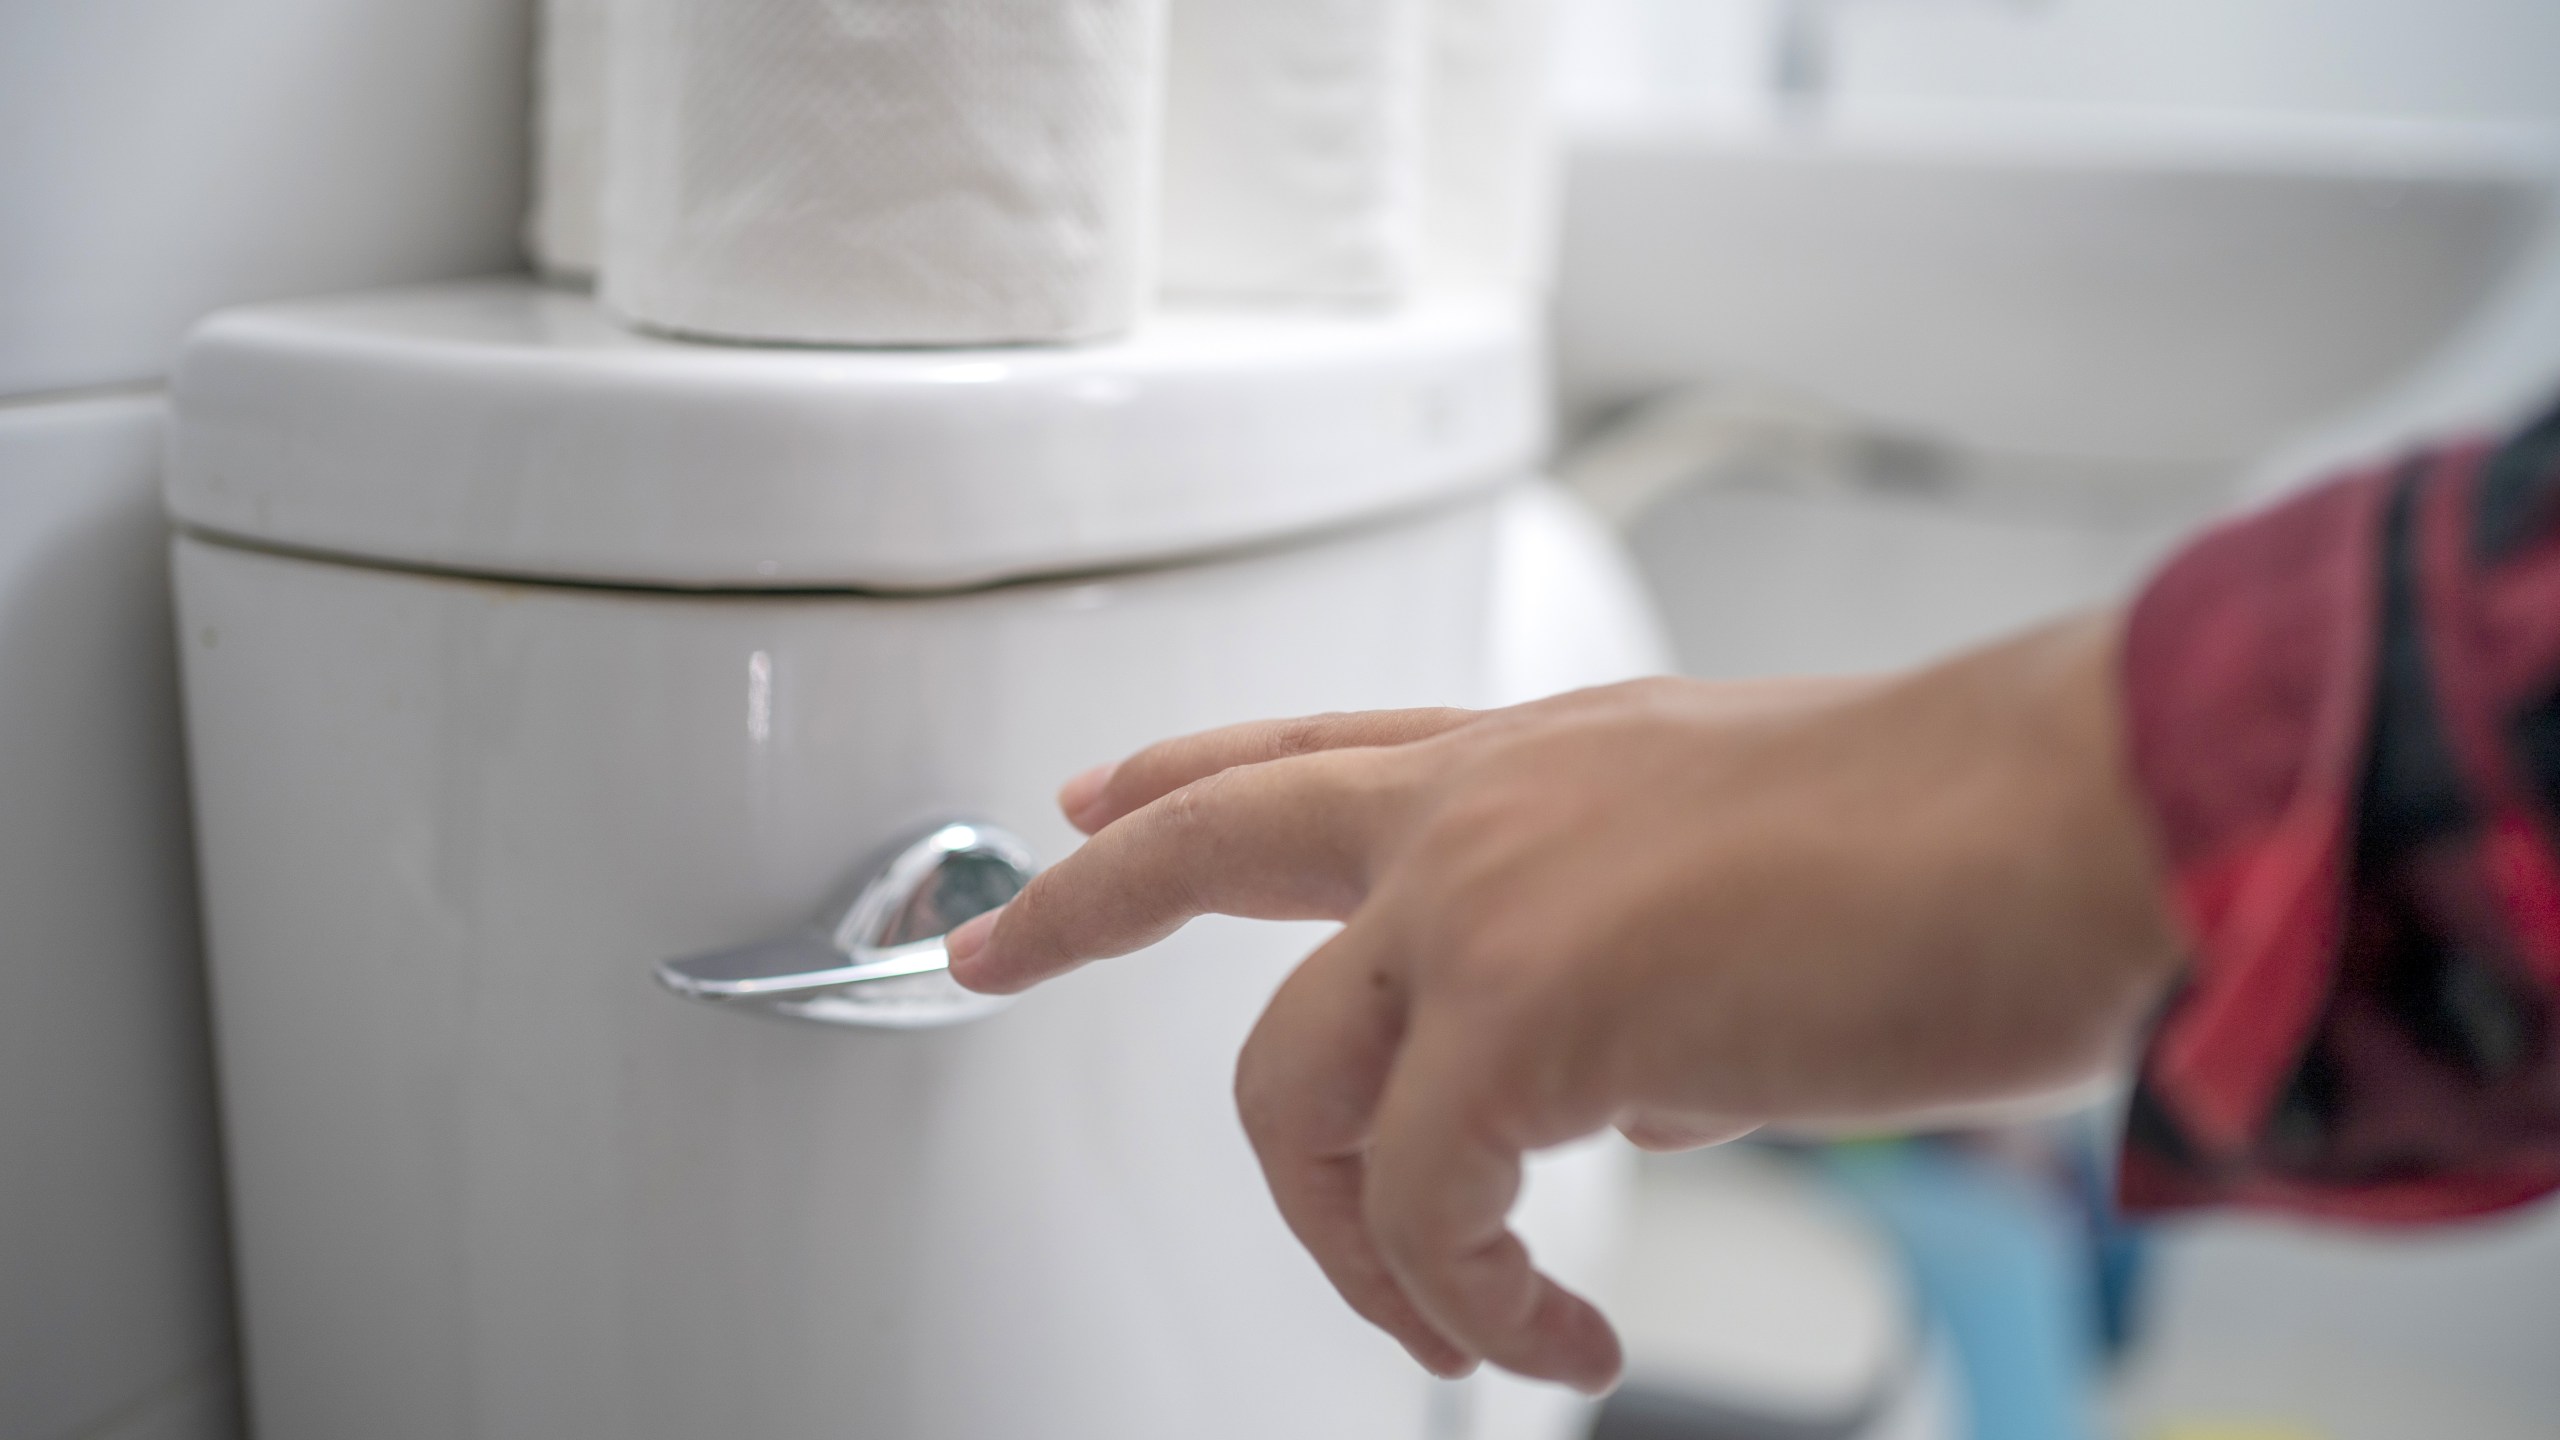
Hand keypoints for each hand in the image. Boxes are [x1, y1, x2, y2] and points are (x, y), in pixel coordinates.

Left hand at [945, 613, 2183, 1391]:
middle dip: (1074, 910)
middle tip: (990, 964)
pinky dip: (1468, 1299)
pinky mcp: (1526, 1009)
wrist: (2080, 824)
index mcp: (1540, 760)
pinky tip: (1551, 1337)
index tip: (1087, 801)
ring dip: (1354, 1241)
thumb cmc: (1967, 850)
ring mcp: (1488, 897)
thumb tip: (1596, 1081)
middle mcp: (1487, 803)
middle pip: (1214, 844)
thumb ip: (1625, 967)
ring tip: (1458, 1327)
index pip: (1313, 750)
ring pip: (1294, 1084)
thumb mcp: (1744, 878)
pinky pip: (1418, 1201)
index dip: (1181, 777)